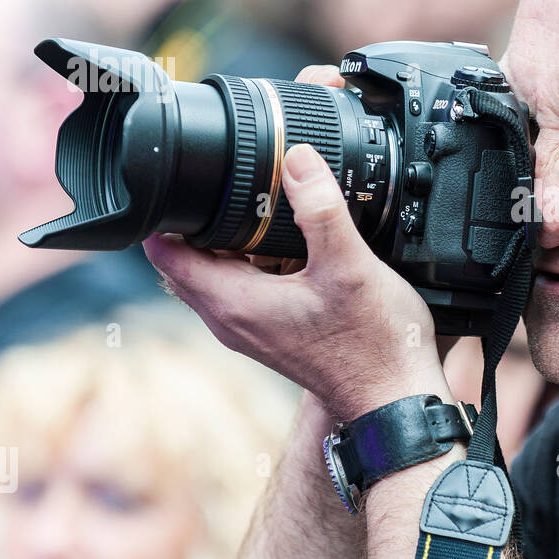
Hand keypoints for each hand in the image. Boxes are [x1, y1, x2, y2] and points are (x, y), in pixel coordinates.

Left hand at [144, 66, 451, 417]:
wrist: (395, 399)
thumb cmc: (375, 345)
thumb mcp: (350, 265)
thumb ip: (321, 209)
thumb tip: (297, 159)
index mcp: (233, 302)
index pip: (164, 251)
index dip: (168, 211)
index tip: (191, 179)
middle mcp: (231, 321)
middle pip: (186, 259)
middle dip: (201, 220)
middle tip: (239, 185)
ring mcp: (250, 331)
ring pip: (216, 273)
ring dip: (230, 241)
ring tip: (269, 212)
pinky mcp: (272, 335)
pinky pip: (242, 289)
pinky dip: (253, 263)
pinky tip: (292, 248)